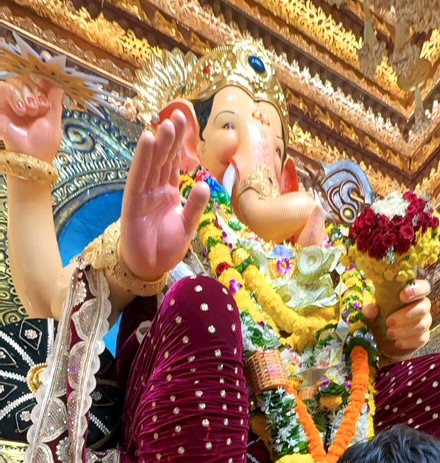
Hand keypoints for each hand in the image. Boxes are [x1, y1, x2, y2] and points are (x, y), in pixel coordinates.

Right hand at [0, 77, 63, 160]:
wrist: (29, 158)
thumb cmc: (42, 145)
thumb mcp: (54, 121)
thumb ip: (56, 101)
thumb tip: (56, 83)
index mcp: (39, 104)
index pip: (39, 82)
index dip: (44, 86)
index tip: (46, 100)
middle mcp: (25, 101)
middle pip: (28, 79)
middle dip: (35, 92)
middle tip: (38, 109)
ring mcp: (13, 103)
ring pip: (17, 81)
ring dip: (25, 94)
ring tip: (29, 112)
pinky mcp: (1, 105)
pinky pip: (4, 87)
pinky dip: (13, 95)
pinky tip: (20, 109)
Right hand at [119, 108, 209, 282]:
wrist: (149, 268)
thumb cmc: (165, 247)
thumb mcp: (187, 226)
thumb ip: (195, 207)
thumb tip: (204, 185)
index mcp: (168, 191)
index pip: (174, 162)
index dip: (179, 142)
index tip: (185, 121)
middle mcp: (154, 188)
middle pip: (163, 158)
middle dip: (170, 137)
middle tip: (177, 114)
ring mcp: (142, 193)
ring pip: (151, 163)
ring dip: (158, 143)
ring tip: (164, 124)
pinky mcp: (132, 202)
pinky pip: (138, 177)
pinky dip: (142, 159)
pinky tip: (147, 141)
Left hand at [364, 278, 431, 360]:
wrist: (383, 340)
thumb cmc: (380, 318)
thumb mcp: (372, 312)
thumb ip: (370, 309)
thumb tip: (370, 311)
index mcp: (412, 294)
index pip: (423, 287)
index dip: (416, 290)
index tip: (402, 296)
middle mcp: (422, 306)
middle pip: (424, 307)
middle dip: (406, 315)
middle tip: (389, 322)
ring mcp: (424, 322)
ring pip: (421, 325)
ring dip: (404, 330)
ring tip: (388, 334)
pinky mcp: (423, 337)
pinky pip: (421, 338)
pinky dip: (408, 341)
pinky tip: (397, 343)